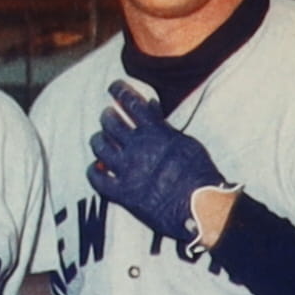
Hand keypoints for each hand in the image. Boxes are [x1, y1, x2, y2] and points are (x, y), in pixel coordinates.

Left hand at [87, 80, 231, 249]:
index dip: (119, 90)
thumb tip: (150, 105)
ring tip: (100, 138)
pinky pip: (96, 178)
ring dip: (98, 139)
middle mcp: (137, 148)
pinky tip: (96, 167)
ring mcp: (127, 170)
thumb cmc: (199, 174)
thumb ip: (164, 125)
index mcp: (155, 132)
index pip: (131, 102)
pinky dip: (93, 170)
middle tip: (108, 116)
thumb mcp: (186, 143)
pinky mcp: (122, 193)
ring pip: (100, 146)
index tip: (113, 87)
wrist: (201, 207)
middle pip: (110, 122)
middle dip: (107, 116)